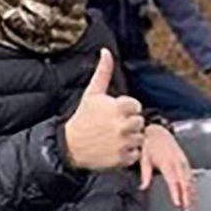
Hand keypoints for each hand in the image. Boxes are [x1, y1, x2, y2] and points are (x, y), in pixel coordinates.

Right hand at [64, 49, 144, 169]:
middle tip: (114, 126)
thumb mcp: (92, 93)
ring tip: (114, 137)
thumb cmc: (83, 118)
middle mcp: (122, 125)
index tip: (115, 113)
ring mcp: (123, 143)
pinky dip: (128, 153)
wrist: (70, 146)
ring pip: (139, 138)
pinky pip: (135, 154)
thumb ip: (103, 72)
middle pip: (140, 122)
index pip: (136, 106)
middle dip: (129, 123)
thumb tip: (106, 52)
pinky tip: (115, 148)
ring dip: (130, 138)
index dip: (127, 109)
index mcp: (118, 108)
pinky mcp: (122, 158)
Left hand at [140, 124, 195, 210]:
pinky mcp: (186, 161)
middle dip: (187, 198)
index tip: (178, 203)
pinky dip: (193, 187)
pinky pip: (192, 176)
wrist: (157, 130)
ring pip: (190, 181)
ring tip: (191, 207)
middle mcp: (177, 162)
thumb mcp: (143, 158)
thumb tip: (143, 187)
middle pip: (185, 183)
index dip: (176, 193)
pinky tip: (193, 195)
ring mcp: (183, 161)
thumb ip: (145, 174)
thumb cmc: (149, 144)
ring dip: (192, 194)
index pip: (173, 180)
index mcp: (167, 162)